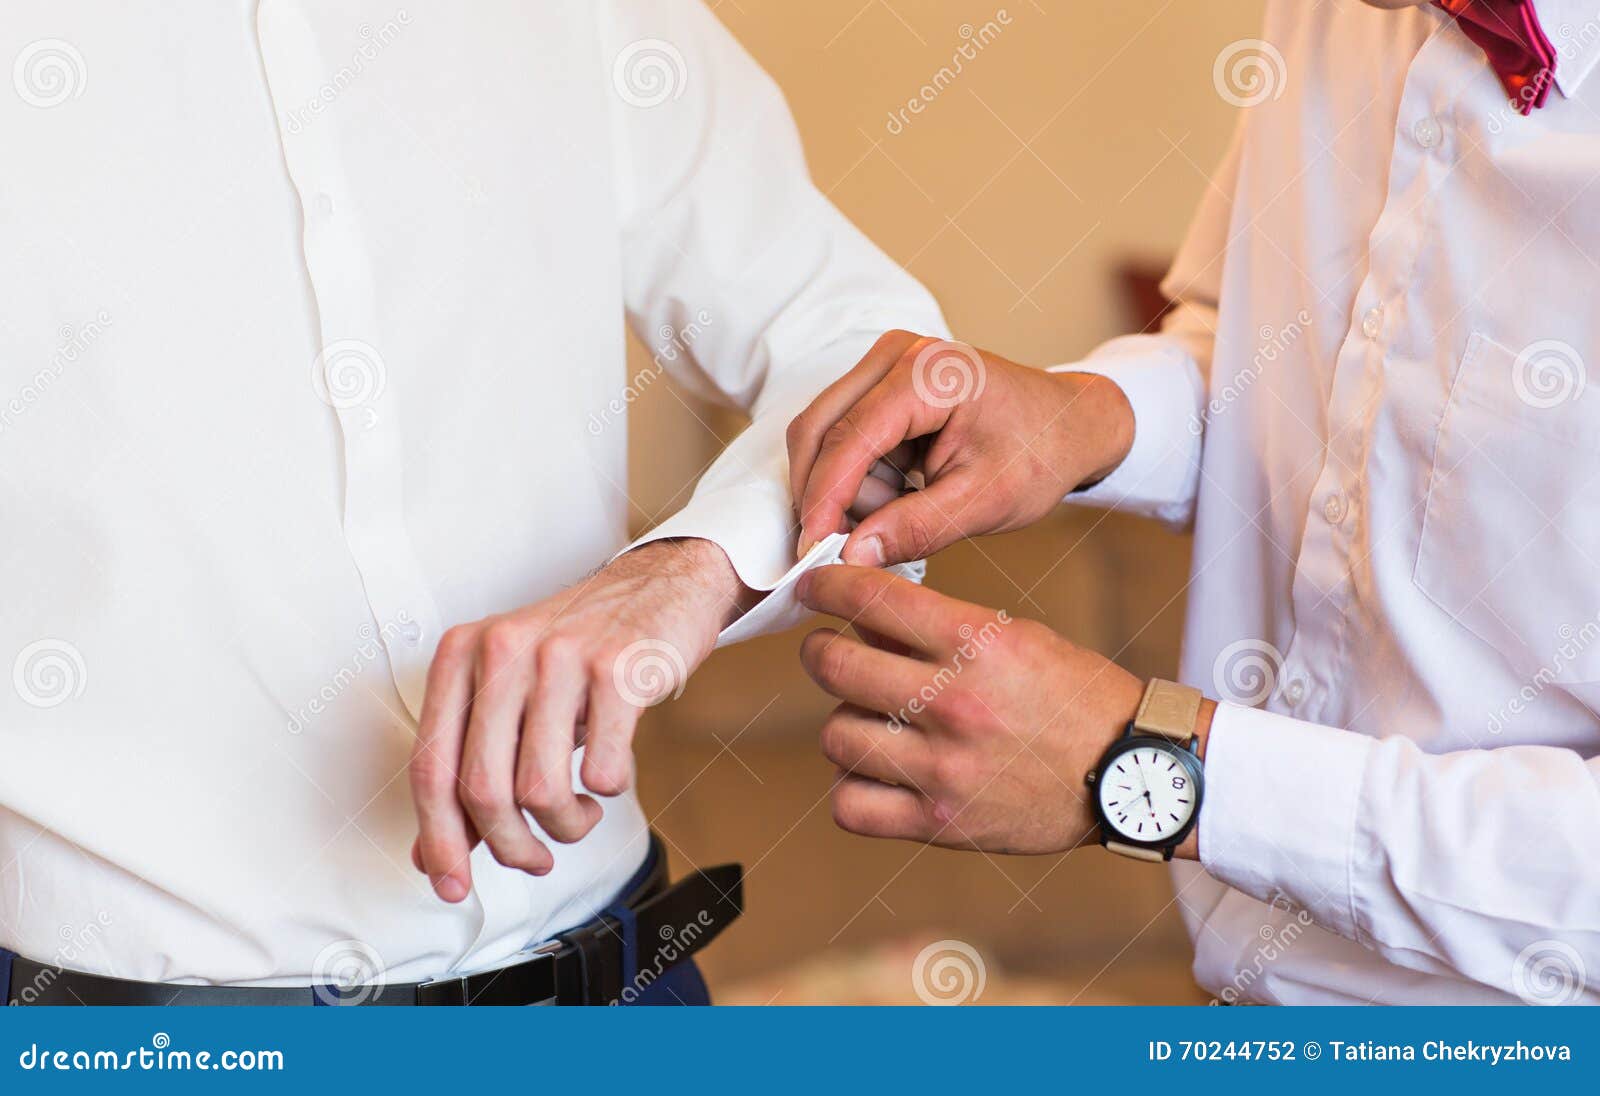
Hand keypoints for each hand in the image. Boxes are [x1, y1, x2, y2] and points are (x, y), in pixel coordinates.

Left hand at [408, 538, 748, 900]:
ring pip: (539, 789)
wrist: (658, 588)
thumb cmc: (580, 649)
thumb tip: (434, 853)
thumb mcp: (512, 695)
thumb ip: (472, 765)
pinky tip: (610, 774)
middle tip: (536, 857)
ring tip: (580, 813)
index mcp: (462, 654)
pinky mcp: (617, 669)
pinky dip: (607, 791)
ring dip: (564, 825)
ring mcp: (560, 656)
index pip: (430, 766)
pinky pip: (601, 770)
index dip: (439, 839)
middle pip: (482, 789)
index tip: (454, 884)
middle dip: (511, 845)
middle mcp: (502, 649)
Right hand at [786, 330, 1134, 565]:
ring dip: (849, 488)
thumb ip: (915, 528)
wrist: (1068, 425)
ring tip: (906, 509)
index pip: (850, 437)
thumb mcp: (984, 501)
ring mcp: (887, 364)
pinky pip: (843, 435)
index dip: (824, 499)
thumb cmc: (1039, 453)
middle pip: (820, 428)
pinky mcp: (882, 383)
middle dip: (828, 494)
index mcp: (929, 373)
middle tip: (845, 545)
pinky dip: (860, 476)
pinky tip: (902, 492)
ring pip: (827, 437)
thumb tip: (851, 556)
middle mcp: (898, 355)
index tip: (811, 551)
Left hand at [796, 564, 1155, 854]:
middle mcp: (952, 702)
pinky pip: (851, 805)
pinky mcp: (941, 821)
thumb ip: (938, 629)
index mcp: (975, 643)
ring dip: (844, 723)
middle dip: (820, 651)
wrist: (1130, 771)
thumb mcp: (1015, 637)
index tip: (814, 589)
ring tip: (868, 720)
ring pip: (836, 735)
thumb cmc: (1074, 697)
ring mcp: (943, 767)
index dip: (827, 587)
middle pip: (834, 666)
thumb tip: (862, 620)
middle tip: (825, 652)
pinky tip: (875, 773)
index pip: (869, 598)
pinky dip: (852, 788)